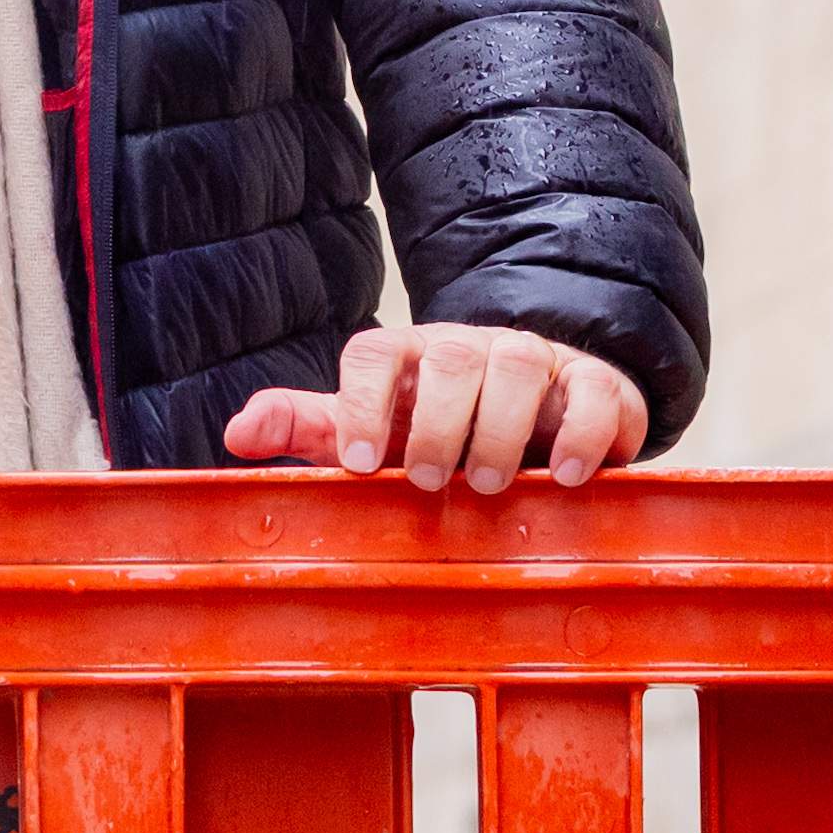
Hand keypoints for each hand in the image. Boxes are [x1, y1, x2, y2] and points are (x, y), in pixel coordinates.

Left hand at [220, 325, 649, 494]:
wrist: (536, 420)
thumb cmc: (438, 431)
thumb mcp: (372, 432)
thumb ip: (307, 428)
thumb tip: (235, 434)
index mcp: (406, 358)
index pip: (373, 354)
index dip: (361, 405)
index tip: (361, 466)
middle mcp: (469, 349)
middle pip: (451, 354)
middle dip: (438, 419)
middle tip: (430, 480)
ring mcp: (535, 360)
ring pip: (519, 361)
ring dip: (503, 425)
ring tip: (490, 484)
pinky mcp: (596, 385)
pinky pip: (596, 391)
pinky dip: (583, 433)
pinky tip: (567, 477)